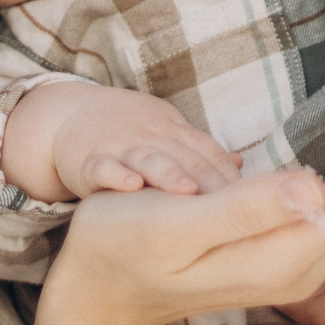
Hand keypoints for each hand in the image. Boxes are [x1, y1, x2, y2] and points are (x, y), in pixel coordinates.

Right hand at [9, 80, 243, 200]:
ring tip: (188, 193)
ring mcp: (121, 147)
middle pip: (187, 158)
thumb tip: (241, 166)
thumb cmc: (128, 133)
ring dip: (169, 174)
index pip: (211, 154)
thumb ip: (201, 152)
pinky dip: (115, 175)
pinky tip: (130, 187)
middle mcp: (154, 138)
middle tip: (238, 207)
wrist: (68, 116)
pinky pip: (102, 167)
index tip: (256, 202)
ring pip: (150, 159)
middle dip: (212, 182)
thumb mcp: (168, 135)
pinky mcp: (88, 159)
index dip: (232, 177)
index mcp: (176, 135)